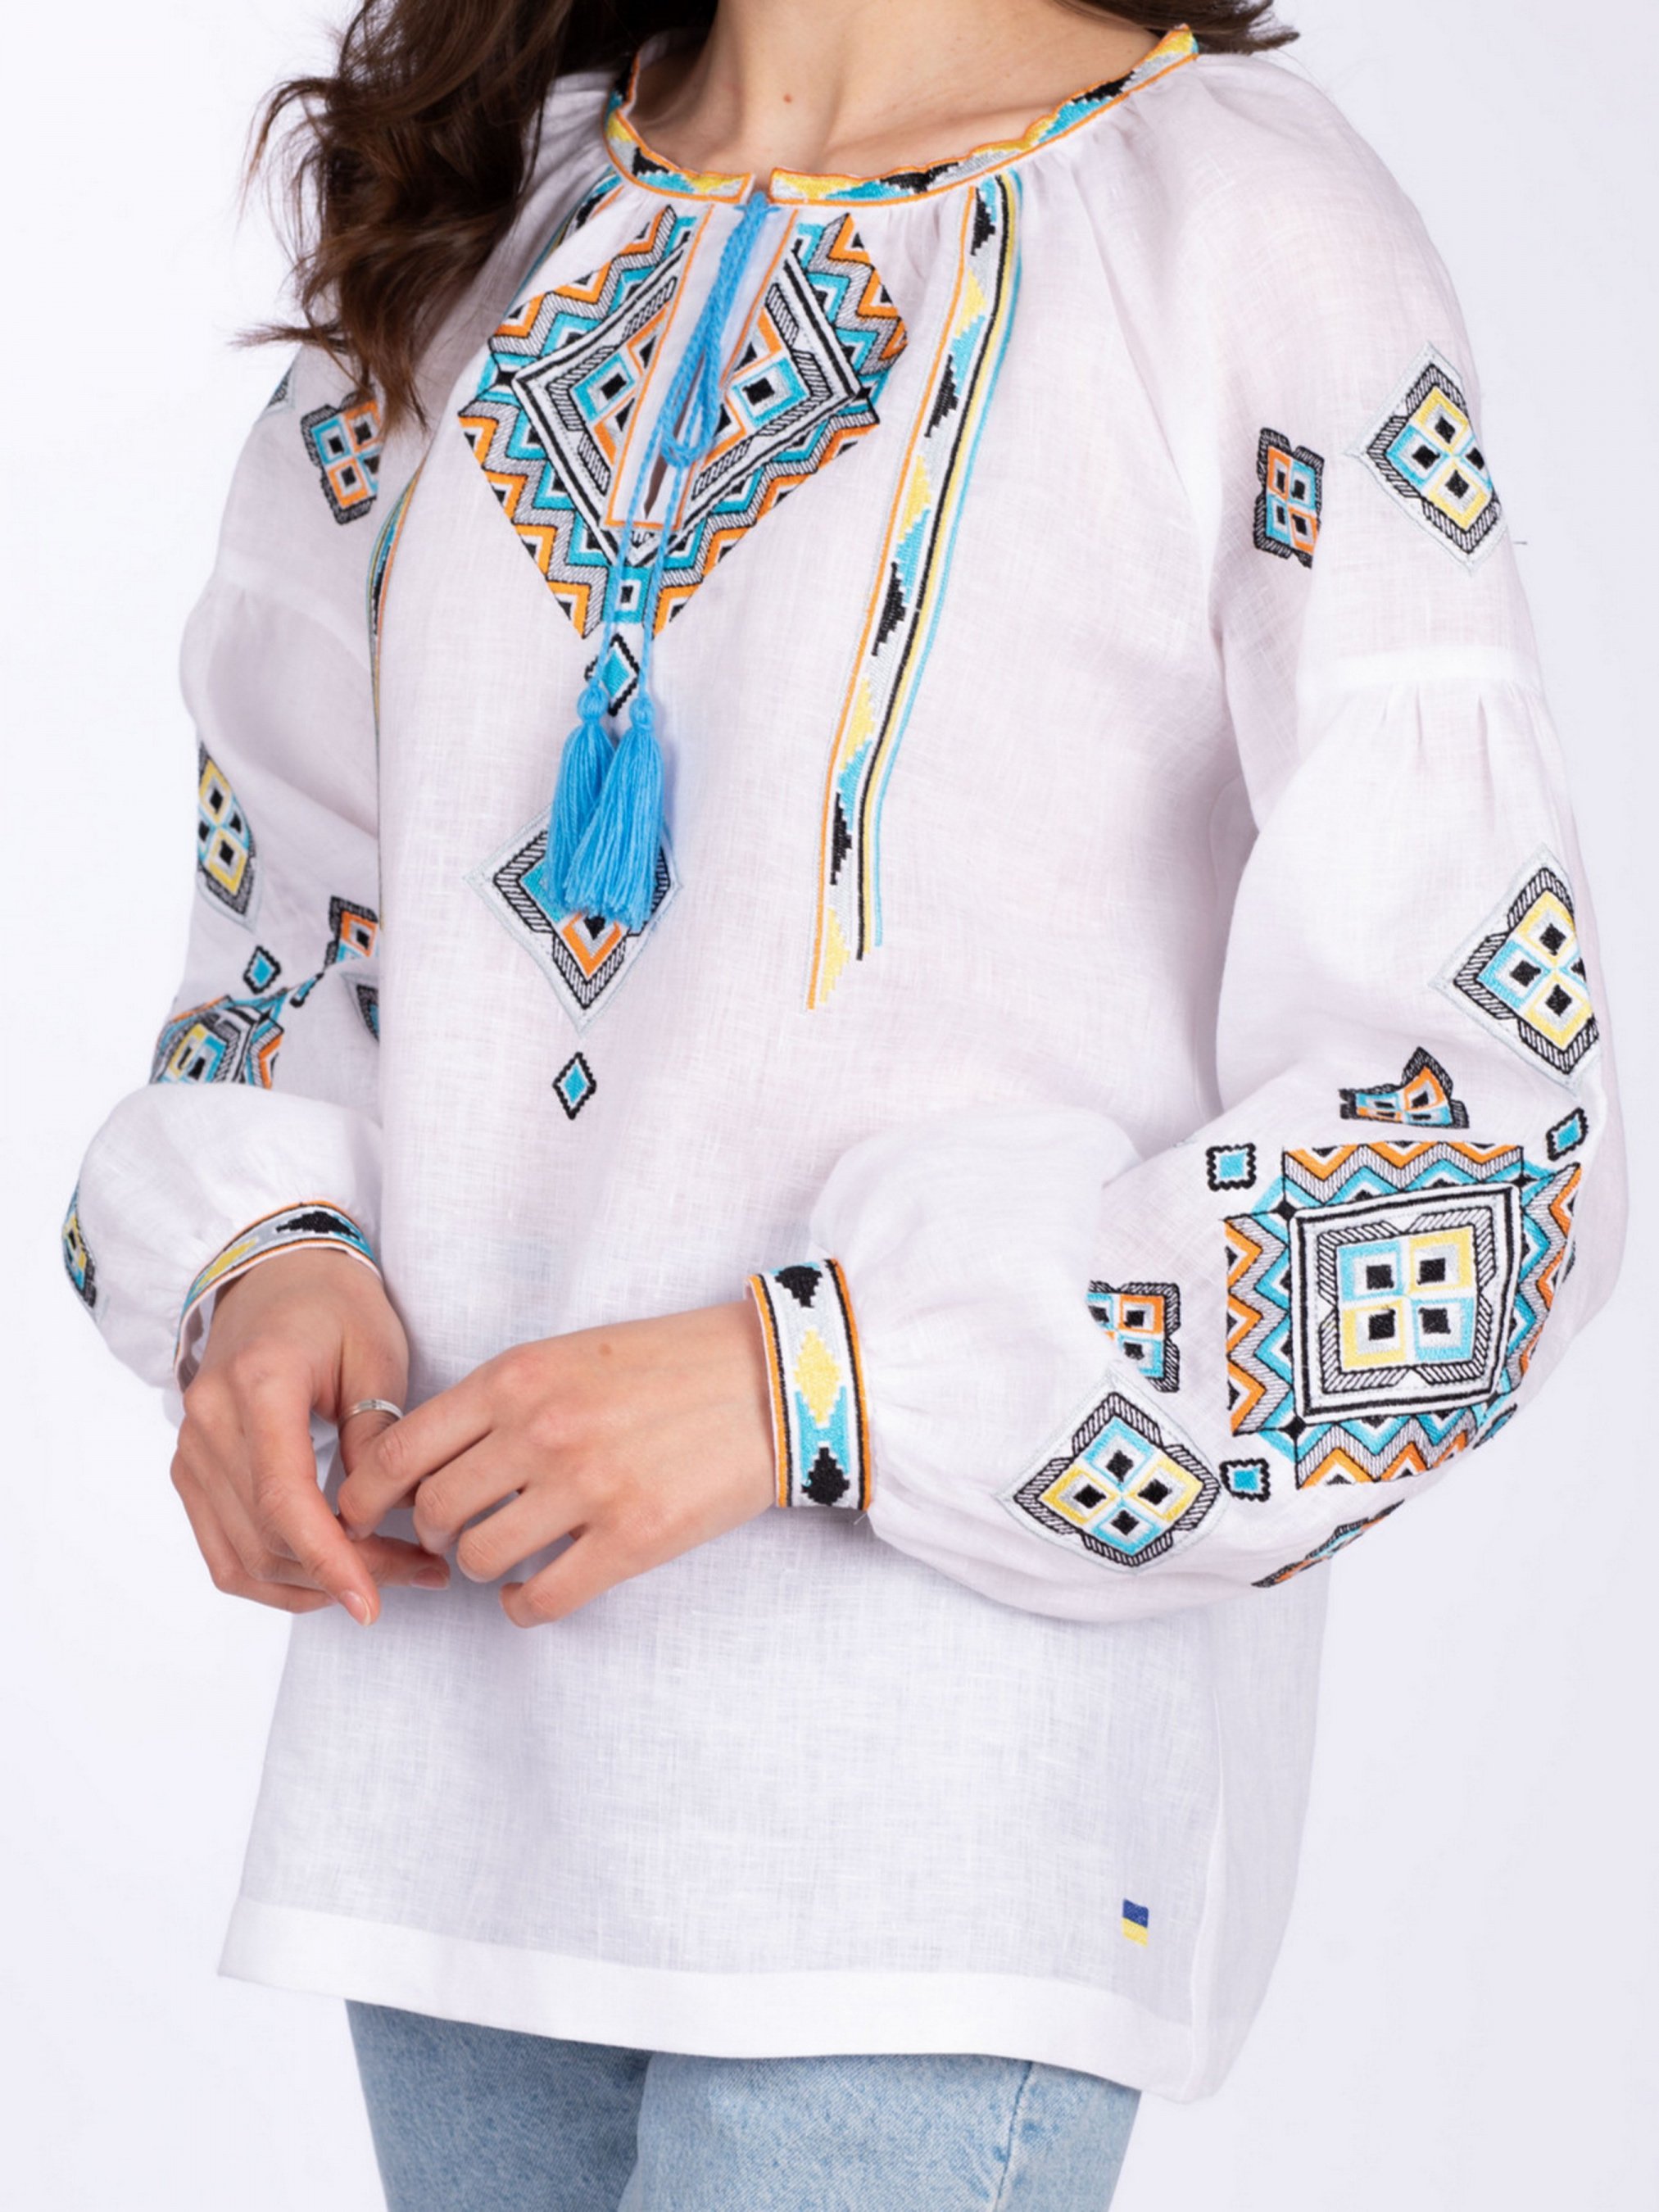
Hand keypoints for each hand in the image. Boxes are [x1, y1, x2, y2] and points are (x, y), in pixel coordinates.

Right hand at [173, 1248, 445, 1620]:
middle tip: (420, 1573)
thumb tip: (388, 1519)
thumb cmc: (335, 1306)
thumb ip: (378, 1436)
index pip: (283, 1498)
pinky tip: (334, 1572)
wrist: (273, 1275)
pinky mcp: (193, 1471)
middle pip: (266, 1539)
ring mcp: (192, 1450)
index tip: (373, 1603)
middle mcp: (210, 1422)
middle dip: (342, 1575)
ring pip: (241, 1559)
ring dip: (312, 1586)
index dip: (329, 1560)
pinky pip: (225, 1551)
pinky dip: (277, 1576)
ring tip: (386, 1577)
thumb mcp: (378, 1355)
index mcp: (259, 1384)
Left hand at [335, 1301, 775, 1625]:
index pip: (400, 1450)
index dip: (367, 1494)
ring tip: (504, 1555)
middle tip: (451, 1534)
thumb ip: (499, 1401)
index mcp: (516, 1378)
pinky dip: (523, 1606)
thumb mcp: (568, 1355)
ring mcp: (585, 1487)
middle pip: (433, 1511)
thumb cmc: (667, 1364)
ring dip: (480, 1568)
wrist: (769, 1381)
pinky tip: (534, 1591)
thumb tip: (430, 1461)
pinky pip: (540, 1599)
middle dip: (430, 1534)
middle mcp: (540, 1431)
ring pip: (480, 1559)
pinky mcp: (631, 1539)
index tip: (366, 1512)